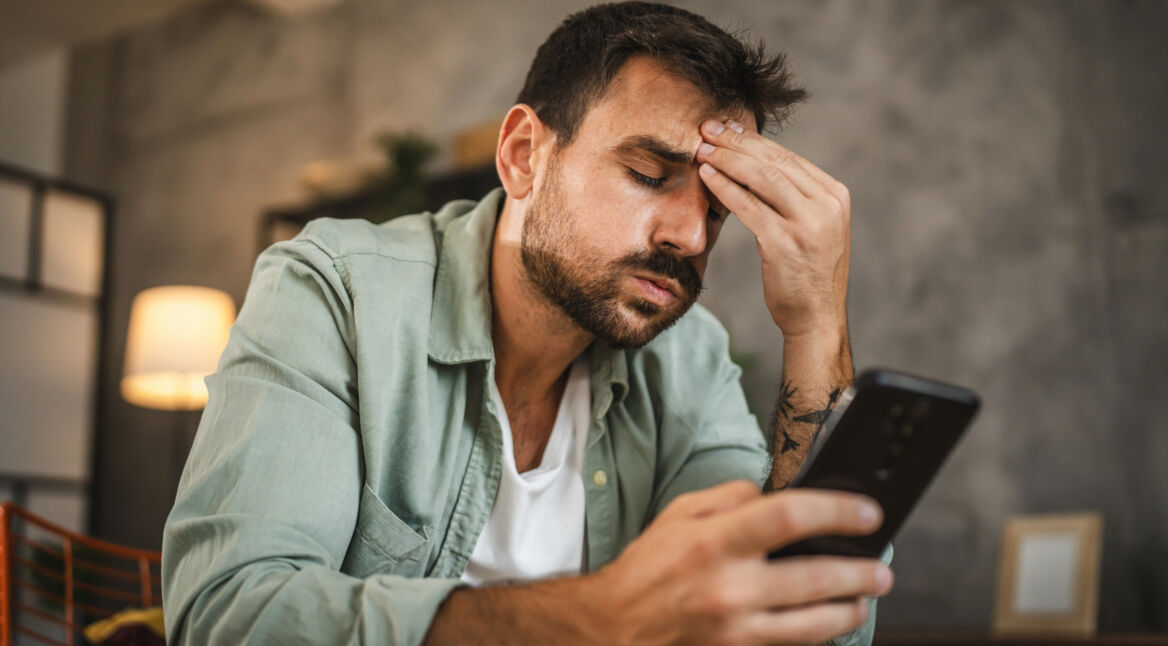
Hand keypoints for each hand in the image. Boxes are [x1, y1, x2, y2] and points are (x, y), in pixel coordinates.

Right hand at [594, 480, 892, 645]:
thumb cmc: (648, 568)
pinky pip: (791, 645)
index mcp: (716, 542)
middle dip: (859, 572)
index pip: (790, 517)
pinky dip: (816, 634)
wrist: (615, 628)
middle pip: (815, 578)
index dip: (837, 512)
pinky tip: (828, 622)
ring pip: (814, 624)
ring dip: (849, 609)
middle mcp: (731, 587)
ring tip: (864, 597)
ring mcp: (737, 628)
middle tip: (880, 567)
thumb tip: (770, 495)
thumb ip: (730, 497)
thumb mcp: (680, 513)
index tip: (866, 512)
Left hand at [697, 120, 850, 339]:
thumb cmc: (806, 274)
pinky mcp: (786, 244)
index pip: (788, 158)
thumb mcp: (813, 228)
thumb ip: (795, 198)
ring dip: (728, 160)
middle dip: (737, 143)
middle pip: (775, 162)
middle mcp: (827, 206)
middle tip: (707, 129)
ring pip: (763, 178)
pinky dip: (725, 188)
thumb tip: (754, 163)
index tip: (726, 129)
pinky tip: (707, 177)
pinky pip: (749, 207)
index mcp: (835, 196)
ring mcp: (809, 225)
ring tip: (702, 150)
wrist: (816, 318)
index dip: (753, 140)